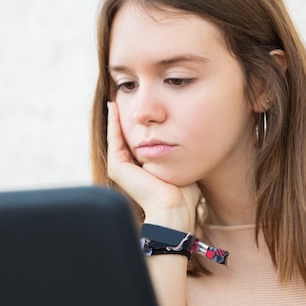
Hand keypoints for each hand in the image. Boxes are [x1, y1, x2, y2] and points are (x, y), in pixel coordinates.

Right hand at [106, 101, 199, 230]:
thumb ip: (180, 151)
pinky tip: (114, 107)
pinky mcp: (117, 168)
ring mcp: (121, 169)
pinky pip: (114, 139)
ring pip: (116, 136)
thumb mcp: (182, 164)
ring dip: (116, 116)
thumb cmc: (185, 192)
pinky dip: (113, 123)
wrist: (175, 209)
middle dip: (126, 116)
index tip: (142, 106)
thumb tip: (192, 136)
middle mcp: (129, 169)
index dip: (140, 122)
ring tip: (115, 96)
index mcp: (143, 169)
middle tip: (123, 95)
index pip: (138, 140)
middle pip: (125, 136)